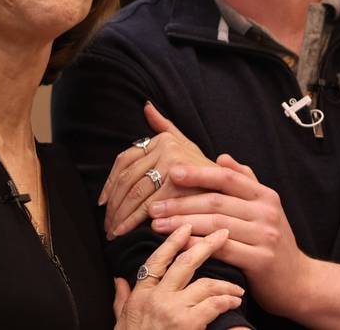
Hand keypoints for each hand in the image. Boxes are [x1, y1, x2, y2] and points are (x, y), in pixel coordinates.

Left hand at [99, 102, 218, 237]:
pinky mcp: (178, 187)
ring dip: (120, 216)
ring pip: (136, 194)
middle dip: (114, 205)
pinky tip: (127, 232)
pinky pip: (148, 206)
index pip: (125, 161)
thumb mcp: (188, 145)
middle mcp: (169, 149)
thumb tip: (146, 107)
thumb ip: (166, 127)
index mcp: (166, 141)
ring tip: (114, 231)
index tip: (103, 202)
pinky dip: (133, 222)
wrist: (236, 193)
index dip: (110, 183)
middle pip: (128, 179)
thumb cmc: (209, 173)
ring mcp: (174, 166)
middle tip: (106, 223)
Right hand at [113, 223, 244, 329]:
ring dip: (224, 282)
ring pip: (205, 283)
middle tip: (222, 233)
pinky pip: (213, 304)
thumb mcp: (120, 321)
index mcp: (141, 294)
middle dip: (205, 245)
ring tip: (236, 286)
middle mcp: (157, 297)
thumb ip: (121, 298)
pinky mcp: (188, 323)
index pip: (158, 260)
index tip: (186, 226)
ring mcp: (173, 309)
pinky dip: (227, 300)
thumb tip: (119, 279)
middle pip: (185, 263)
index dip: (173, 241)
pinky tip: (235, 300)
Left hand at [148, 154, 312, 318]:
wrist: (299, 282)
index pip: (227, 178)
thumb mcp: (265, 208)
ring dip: (183, 223)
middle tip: (154, 206)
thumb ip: (244, 181)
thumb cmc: (273, 243)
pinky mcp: (261, 260)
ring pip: (216, 225)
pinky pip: (223, 249)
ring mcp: (266, 236)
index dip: (198, 173)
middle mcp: (267, 212)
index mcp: (265, 195)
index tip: (172, 173)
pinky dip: (198, 244)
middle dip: (181, 203)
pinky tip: (178, 244)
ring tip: (157, 225)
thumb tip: (222, 157)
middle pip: (216, 202)